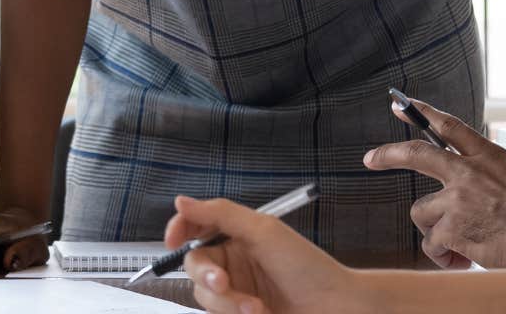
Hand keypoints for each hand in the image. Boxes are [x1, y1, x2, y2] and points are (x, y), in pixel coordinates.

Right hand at [167, 195, 362, 313]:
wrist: (334, 307)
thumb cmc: (306, 266)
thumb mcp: (263, 230)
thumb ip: (219, 213)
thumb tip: (181, 201)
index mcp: (235, 235)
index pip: (194, 228)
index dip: (178, 231)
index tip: (171, 241)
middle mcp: (232, 261)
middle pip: (194, 265)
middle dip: (207, 275)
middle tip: (224, 282)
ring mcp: (235, 290)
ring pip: (204, 296)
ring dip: (228, 303)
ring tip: (256, 307)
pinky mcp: (239, 313)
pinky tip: (260, 313)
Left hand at [362, 98, 505, 268]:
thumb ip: (490, 177)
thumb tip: (473, 191)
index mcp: (487, 155)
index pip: (449, 126)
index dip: (423, 112)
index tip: (402, 105)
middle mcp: (467, 172)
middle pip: (417, 154)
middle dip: (388, 155)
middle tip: (370, 158)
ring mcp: (456, 199)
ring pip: (422, 212)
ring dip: (434, 231)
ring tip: (457, 246)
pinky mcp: (452, 228)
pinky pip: (431, 243)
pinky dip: (442, 256)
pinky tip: (460, 260)